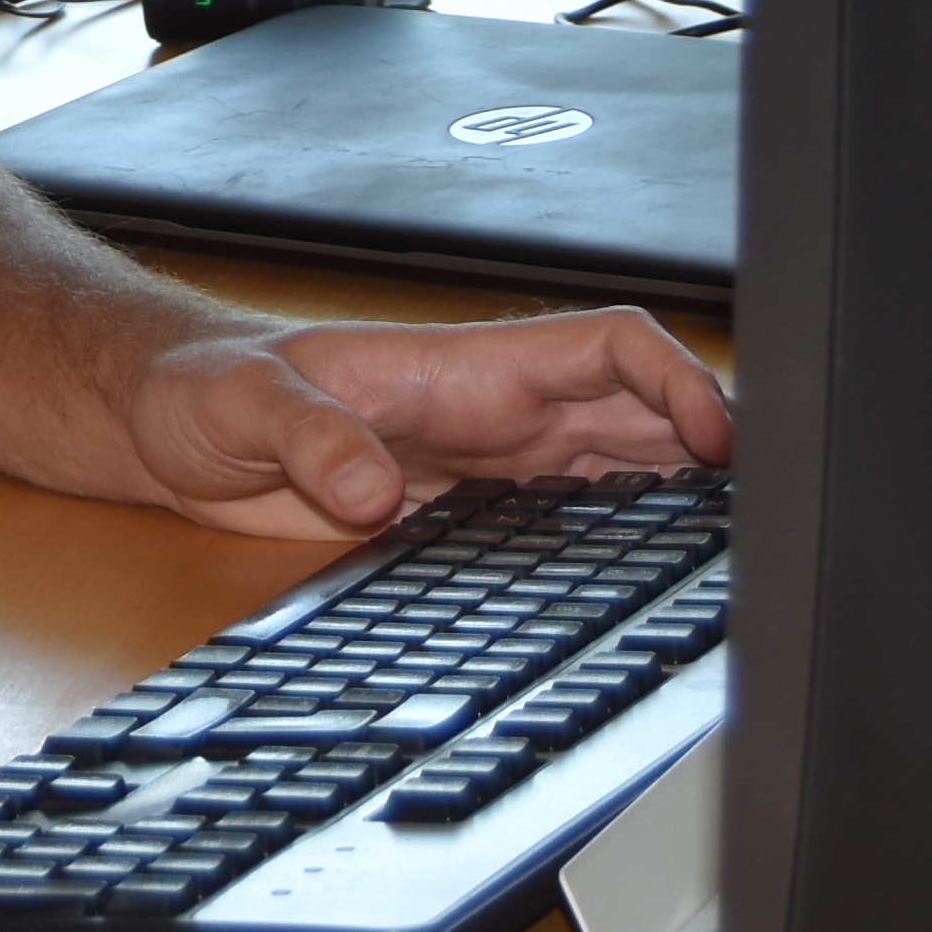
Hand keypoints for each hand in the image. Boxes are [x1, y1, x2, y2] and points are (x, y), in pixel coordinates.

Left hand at [123, 307, 728, 539]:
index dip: (678, 382)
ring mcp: (491, 464)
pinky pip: (573, 522)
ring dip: (681, 498)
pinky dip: (624, 543)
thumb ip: (307, 438)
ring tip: (734, 552)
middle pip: (647, 413)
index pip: (610, 349)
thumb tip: (368, 485)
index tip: (715, 442)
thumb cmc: (202, 387)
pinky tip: (647, 582)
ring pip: (627, 468)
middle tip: (763, 516)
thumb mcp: (243, 405)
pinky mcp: (468, 514)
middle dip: (716, 450)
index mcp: (466, 368)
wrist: (169, 425)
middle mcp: (497, 413)